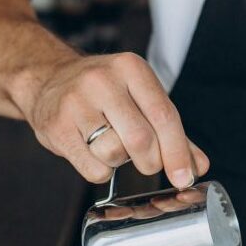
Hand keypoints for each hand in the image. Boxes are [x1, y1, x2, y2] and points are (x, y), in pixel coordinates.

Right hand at [23, 52, 209, 187]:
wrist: (48, 80)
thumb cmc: (102, 92)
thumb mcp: (139, 97)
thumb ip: (171, 131)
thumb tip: (198, 165)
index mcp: (131, 68)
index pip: (164, 115)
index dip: (177, 151)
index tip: (184, 177)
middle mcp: (103, 80)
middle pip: (141, 139)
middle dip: (151, 162)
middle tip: (148, 164)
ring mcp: (76, 103)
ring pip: (114, 154)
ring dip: (119, 161)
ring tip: (109, 143)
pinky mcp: (57, 127)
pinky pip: (92, 168)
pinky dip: (99, 170)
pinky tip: (92, 152)